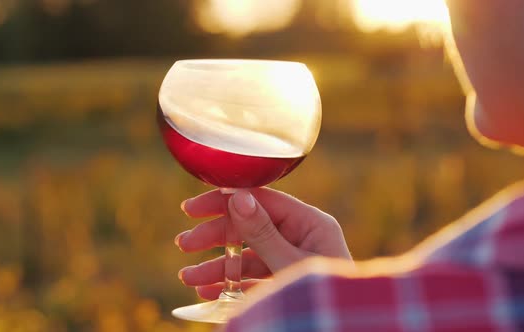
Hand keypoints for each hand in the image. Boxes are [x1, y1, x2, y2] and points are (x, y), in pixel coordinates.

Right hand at [174, 187, 350, 299]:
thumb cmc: (323, 298)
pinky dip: (230, 284)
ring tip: (188, 278)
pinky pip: (253, 278)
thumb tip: (238, 197)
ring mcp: (293, 261)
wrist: (339, 330)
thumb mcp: (289, 264)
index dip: (225, 201)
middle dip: (215, 238)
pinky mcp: (285, 282)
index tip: (192, 209)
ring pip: (247, 256)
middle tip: (184, 245)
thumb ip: (262, 233)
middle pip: (249, 227)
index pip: (262, 199)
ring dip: (217, 266)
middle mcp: (302, 237)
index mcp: (311, 223)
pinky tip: (207, 292)